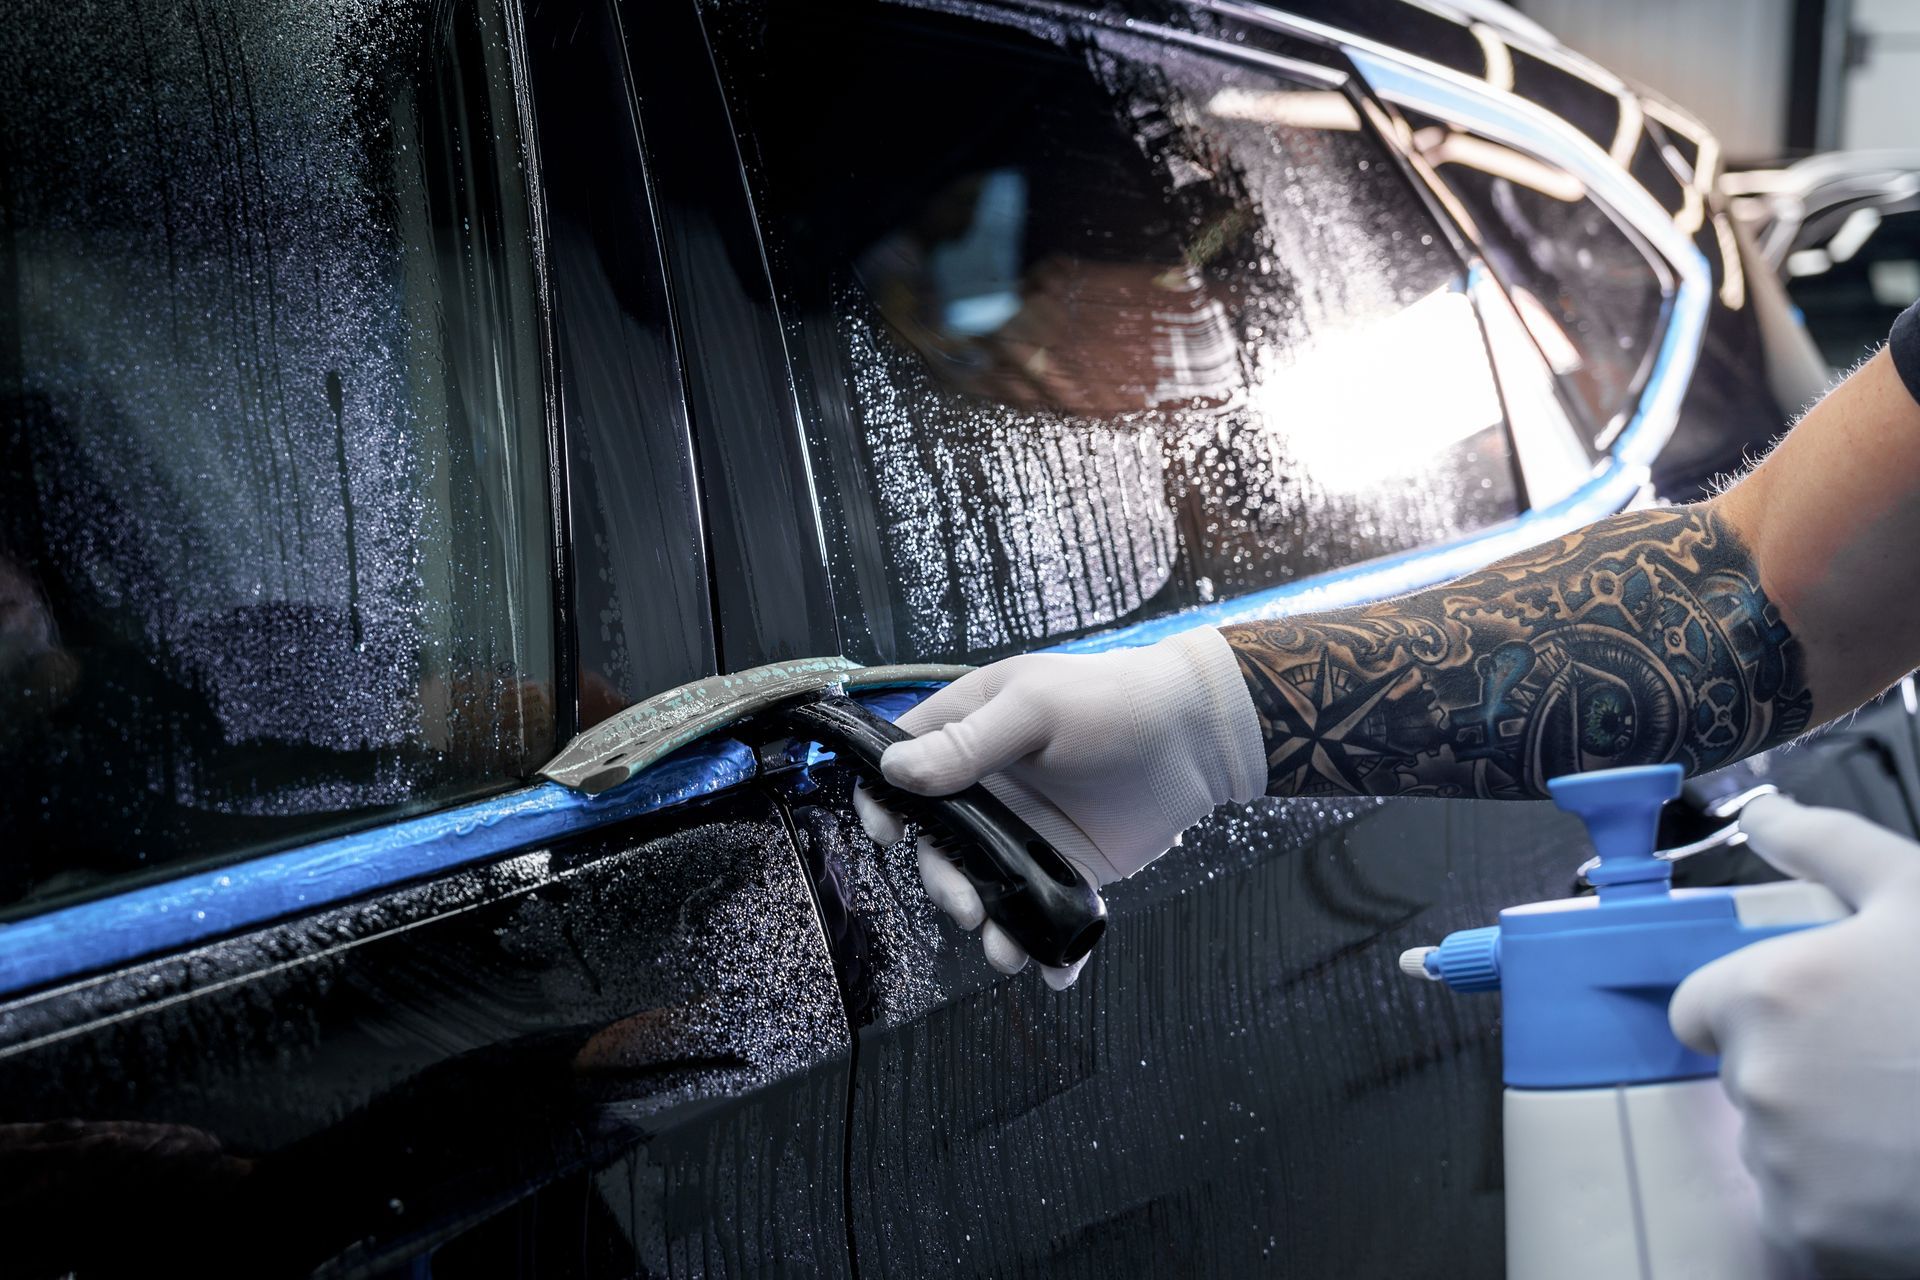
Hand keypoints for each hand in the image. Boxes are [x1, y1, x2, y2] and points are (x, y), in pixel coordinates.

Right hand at [853, 627, 1264, 988]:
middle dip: (946, 885)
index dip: (883, 802)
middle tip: (970, 908)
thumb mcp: (1035, 709)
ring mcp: (1026, 831)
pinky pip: (1043, 911)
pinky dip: (1046, 945)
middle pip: (939, 845)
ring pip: (986, 887)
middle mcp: (989, 788)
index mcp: (968, 733)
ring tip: (1009, 954)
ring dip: (991, 925)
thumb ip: (968, 743)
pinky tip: (1056, 969)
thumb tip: (896, 772)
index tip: (889, 836)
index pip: (900, 768)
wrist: (1197, 737)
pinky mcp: (1066, 866)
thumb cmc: (1114, 701)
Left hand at [1669, 795, 1919, 1276]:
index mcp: (1767, 993)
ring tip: (1900, 1120)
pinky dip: (1836, 1205)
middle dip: (1795, 1069)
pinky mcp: (1812, 1234)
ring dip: (1817, 1138)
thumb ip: (1825, 846)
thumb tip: (1761, 813)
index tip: (1815, 1018)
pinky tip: (1899, 1176)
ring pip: (1770, 1145)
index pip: (1697, 1008)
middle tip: (1881, 1068)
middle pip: (1739, 1075)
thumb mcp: (1918, 896)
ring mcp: (1782, 1163)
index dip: (1750, 1010)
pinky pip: (1795, 1214)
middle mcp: (1756, 1079)